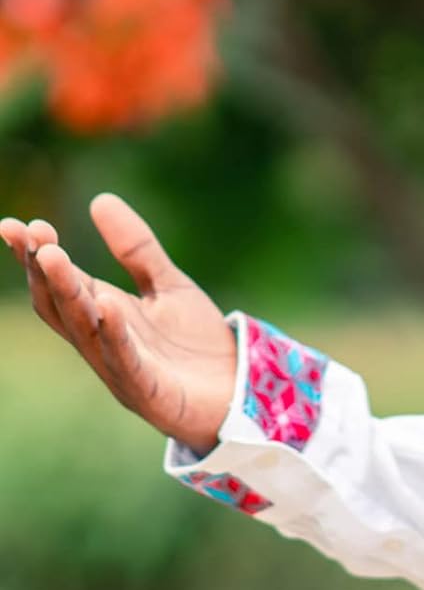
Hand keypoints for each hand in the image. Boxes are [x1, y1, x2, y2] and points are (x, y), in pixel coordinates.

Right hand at [1, 194, 237, 456]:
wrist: (236, 390)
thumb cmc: (194, 342)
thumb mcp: (168, 283)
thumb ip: (136, 248)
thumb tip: (99, 199)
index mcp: (103, 314)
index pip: (60, 283)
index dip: (35, 256)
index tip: (13, 224)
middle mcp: (102, 341)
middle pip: (62, 304)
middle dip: (43, 270)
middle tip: (29, 233)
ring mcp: (120, 366)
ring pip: (84, 329)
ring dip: (68, 293)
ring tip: (53, 255)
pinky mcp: (147, 389)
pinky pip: (125, 360)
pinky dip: (114, 332)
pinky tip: (108, 304)